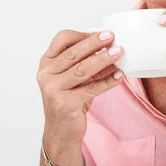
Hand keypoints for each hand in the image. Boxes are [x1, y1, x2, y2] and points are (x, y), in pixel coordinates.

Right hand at [36, 29, 124, 145]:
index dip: (82, 35)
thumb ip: (85, 61)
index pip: (62, 39)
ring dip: (103, 59)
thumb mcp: (74, 77)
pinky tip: (119, 75)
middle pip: (73, 53)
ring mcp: (53, 89)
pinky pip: (91, 88)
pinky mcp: (65, 103)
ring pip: (82, 69)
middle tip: (112, 37)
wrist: (61, 131)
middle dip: (94, 43)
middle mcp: (46, 74)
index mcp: (46, 62)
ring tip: (119, 53)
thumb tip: (109, 46)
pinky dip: (107, 81)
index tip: (101, 33)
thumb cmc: (69, 99)